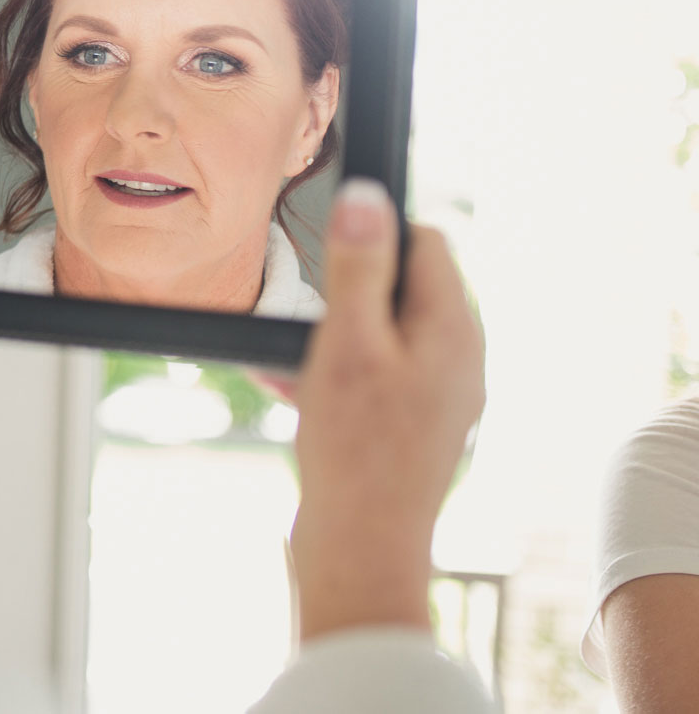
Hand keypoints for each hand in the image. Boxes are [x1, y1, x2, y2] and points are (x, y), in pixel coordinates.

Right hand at [287, 180, 484, 642]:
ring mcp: (438, 397)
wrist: (361, 550)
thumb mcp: (347, 343)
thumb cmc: (355, 450)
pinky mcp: (411, 428)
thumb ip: (358, 268)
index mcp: (453, 329)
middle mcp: (457, 360)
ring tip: (293, 362)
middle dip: (343, 290)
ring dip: (331, 335)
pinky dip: (332, 374)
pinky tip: (292, 392)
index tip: (326, 251)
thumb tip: (370, 198)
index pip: (426, 241)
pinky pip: (372, 376)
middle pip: (400, 287)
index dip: (373, 234)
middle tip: (303, 317)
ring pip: (380, 333)